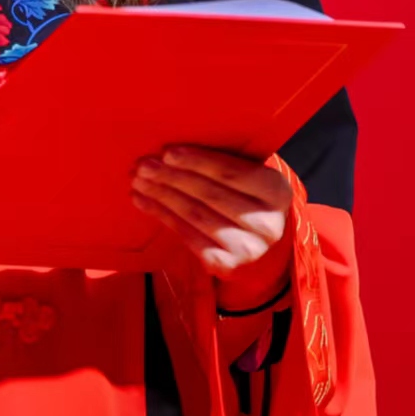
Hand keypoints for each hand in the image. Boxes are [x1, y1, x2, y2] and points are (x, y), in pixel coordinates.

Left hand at [131, 145, 292, 303]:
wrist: (261, 243)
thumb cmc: (247, 196)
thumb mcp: (250, 177)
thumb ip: (226, 162)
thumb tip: (172, 150)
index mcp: (276, 191)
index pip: (231, 173)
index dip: (197, 162)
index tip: (167, 152)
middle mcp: (267, 224)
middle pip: (209, 194)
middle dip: (171, 177)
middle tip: (143, 164)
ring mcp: (248, 248)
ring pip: (195, 215)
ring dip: (161, 195)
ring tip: (138, 180)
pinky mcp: (227, 265)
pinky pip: (187, 236)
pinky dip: (161, 215)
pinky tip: (143, 201)